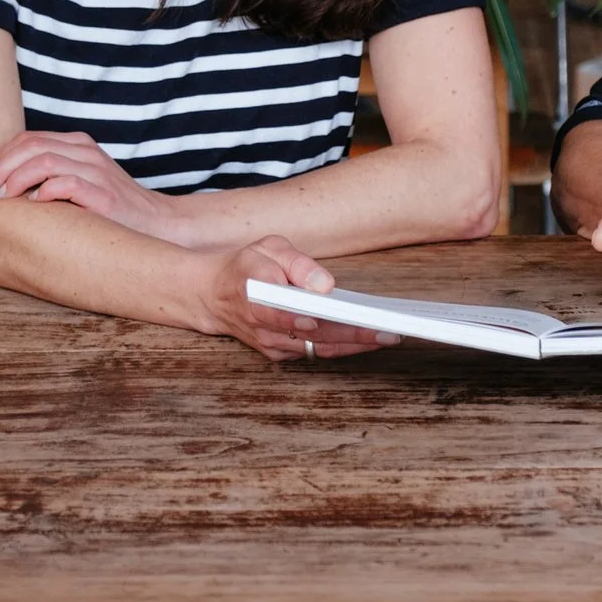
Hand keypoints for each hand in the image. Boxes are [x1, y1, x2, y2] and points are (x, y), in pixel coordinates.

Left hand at [0, 130, 189, 243]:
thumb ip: (50, 174)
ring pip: (44, 161)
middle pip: (31, 146)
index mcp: (78, 144)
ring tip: (2, 198)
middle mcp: (86, 152)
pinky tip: (33, 204)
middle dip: (0, 167)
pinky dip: (44, 191)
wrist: (156, 223)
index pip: (29, 139)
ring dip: (15, 179)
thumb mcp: (80, 180)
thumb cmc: (110, 207)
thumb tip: (3, 185)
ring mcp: (96, 171)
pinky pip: (67, 184)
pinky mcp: (104, 195)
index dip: (1, 157)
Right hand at [202, 237, 399, 362]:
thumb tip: (324, 284)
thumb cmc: (245, 267)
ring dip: (354, 345)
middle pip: (312, 336)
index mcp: (254, 297)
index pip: (279, 314)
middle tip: (386, 331)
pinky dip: (344, 346)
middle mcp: (264, 328)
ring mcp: (273, 345)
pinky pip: (317, 352)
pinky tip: (370, 337)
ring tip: (389, 335)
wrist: (212, 296)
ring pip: (319, 348)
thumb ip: (295, 263)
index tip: (324, 319)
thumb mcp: (267, 248)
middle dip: (351, 335)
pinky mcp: (282, 353)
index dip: (301, 320)